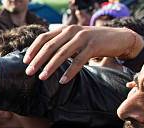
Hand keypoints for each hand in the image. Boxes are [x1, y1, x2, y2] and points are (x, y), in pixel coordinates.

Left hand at [23, 26, 143, 83]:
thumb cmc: (92, 43)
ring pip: (62, 53)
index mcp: (65, 29)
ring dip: (51, 67)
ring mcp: (83, 37)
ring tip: (42, 78)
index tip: (25, 61)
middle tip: (28, 72)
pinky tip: (63, 81)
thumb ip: (61, 45)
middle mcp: (72, 31)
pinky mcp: (93, 46)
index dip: (33, 49)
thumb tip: (42, 57)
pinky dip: (70, 71)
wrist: (118, 38)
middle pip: (50, 46)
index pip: (44, 37)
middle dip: (38, 60)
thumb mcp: (74, 41)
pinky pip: (79, 60)